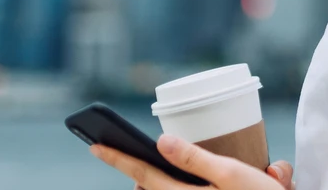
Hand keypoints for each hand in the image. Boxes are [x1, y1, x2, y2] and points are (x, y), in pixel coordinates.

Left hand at [89, 133, 293, 189]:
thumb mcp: (232, 174)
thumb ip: (195, 159)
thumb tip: (162, 141)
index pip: (141, 173)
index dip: (117, 158)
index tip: (94, 146)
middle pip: (152, 189)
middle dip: (145, 174)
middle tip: (142, 157)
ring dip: (168, 182)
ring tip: (179, 170)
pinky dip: (185, 186)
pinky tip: (229, 179)